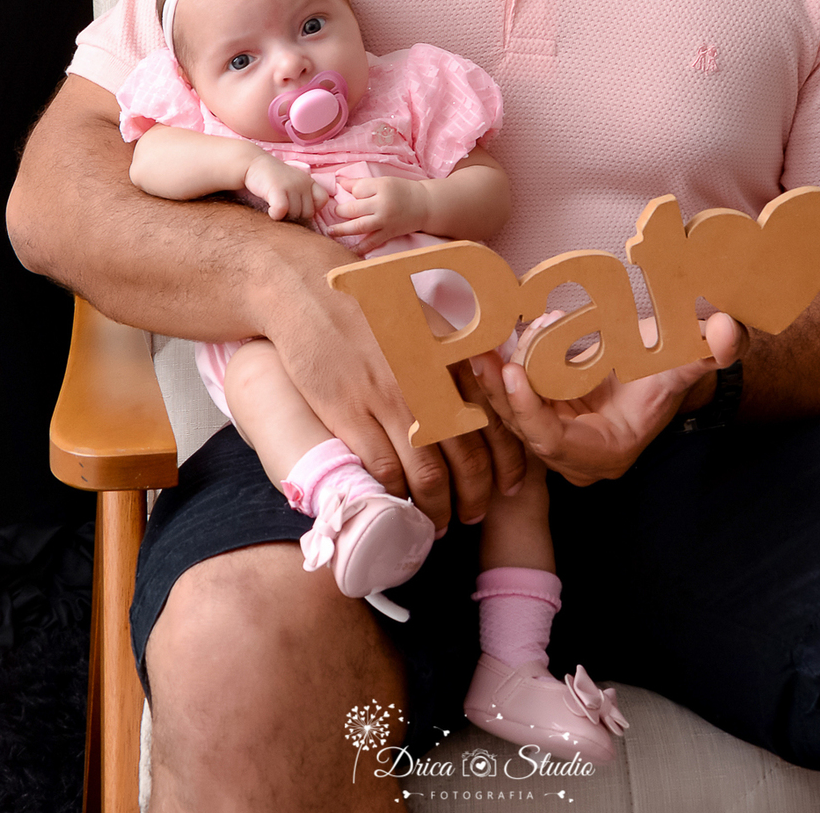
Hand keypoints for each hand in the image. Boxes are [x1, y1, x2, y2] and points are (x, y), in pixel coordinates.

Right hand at [243, 154, 326, 222]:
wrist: (252, 163)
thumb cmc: (273, 179)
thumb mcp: (293, 184)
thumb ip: (303, 197)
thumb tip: (308, 222)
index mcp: (309, 181)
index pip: (323, 200)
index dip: (312, 208)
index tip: (298, 206)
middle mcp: (303, 182)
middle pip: (308, 213)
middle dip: (295, 216)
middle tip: (283, 209)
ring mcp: (291, 185)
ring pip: (295, 214)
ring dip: (284, 216)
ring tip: (275, 207)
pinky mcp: (277, 189)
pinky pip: (282, 211)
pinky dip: (275, 215)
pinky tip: (270, 211)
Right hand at [257, 223, 516, 528]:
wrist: (311, 293)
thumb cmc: (368, 306)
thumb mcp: (424, 323)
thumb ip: (454, 358)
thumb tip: (481, 391)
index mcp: (453, 359)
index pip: (495, 423)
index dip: (506, 464)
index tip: (508, 487)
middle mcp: (430, 383)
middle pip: (467, 459)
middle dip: (474, 497)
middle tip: (471, 517)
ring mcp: (391, 401)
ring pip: (427, 476)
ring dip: (435, 510)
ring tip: (434, 527)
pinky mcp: (351, 414)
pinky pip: (384, 470)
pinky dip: (396, 498)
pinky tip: (397, 508)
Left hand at [324, 174, 428, 252]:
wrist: (425, 205)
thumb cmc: (402, 190)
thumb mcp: (383, 181)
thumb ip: (361, 183)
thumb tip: (338, 182)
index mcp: (382, 187)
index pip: (356, 189)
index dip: (350, 191)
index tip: (350, 193)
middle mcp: (382, 204)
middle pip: (353, 209)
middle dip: (340, 211)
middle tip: (336, 212)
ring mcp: (385, 221)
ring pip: (358, 226)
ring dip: (342, 230)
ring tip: (330, 231)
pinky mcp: (389, 234)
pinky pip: (371, 242)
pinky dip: (360, 248)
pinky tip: (349, 250)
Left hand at [471, 311, 748, 487]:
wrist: (659, 368)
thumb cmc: (671, 365)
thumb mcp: (688, 357)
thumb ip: (709, 350)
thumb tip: (729, 331)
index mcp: (608, 452)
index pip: (558, 444)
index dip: (531, 413)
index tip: (514, 373)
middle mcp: (576, 455)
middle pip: (525, 430)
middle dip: (501, 393)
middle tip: (482, 355)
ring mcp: (556, 436)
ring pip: (512, 414)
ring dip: (494, 381)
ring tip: (477, 345)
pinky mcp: (543, 414)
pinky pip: (512, 398)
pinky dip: (500, 372)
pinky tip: (489, 343)